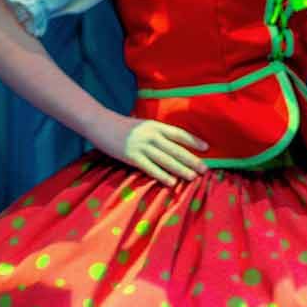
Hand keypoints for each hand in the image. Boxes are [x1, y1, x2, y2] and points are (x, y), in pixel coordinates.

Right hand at [90, 116, 207, 185]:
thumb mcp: (143, 125)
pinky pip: (149, 168)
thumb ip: (157, 132)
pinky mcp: (131, 156)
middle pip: (176, 149)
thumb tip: (174, 141)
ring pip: (166, 160)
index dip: (194, 141)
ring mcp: (141, 146)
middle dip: (191, 160)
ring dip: (180, 170)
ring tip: (192, 177)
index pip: (179, 134)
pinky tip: (172, 182)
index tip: (207, 148)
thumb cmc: (123, 126)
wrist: (100, 123)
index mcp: (156, 126)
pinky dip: (161, 175)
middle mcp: (151, 135)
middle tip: (204, 169)